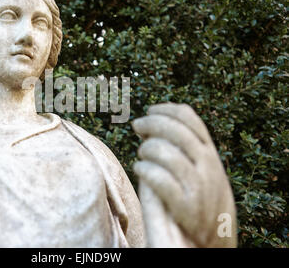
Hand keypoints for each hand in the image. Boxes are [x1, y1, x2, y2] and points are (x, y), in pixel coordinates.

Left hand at [132, 103, 236, 246]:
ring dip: (146, 149)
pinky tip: (139, 169)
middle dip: (151, 123)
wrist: (214, 242)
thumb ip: (184, 148)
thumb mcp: (202, 169)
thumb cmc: (200, 199)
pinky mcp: (186, 207)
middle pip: (174, 129)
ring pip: (164, 151)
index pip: (189, 118)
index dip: (166, 110)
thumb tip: (151, 124)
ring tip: (142, 155)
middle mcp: (207, 165)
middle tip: (137, 125)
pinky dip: (144, 170)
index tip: (151, 110)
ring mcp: (198, 186)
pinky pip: (159, 179)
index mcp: (210, 153)